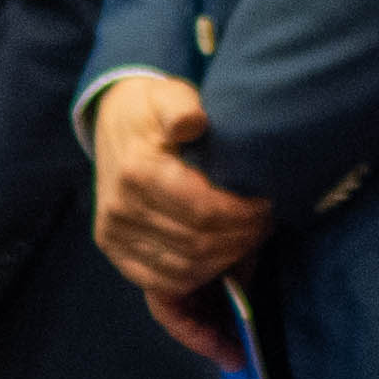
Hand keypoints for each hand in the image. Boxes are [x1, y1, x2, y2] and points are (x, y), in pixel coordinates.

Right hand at [90, 74, 271, 301]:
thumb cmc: (152, 111)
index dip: (243, 217)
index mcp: (138, 173)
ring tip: (247, 240)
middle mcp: (121, 210)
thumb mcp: (169, 95)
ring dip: (224, 262)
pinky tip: (221, 268)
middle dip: (240, 240)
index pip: (204, 213)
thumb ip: (182, 106)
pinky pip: (161, 283)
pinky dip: (197, 280)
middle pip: (197, 246)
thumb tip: (192, 122)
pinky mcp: (115, 250)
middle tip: (264, 225)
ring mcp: (114, 235)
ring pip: (184, 271)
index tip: (266, 206)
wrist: (113, 123)